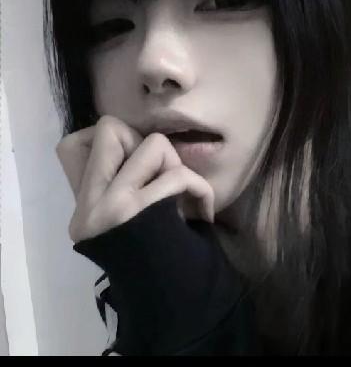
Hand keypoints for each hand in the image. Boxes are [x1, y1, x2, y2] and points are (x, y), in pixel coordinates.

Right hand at [55, 115, 214, 242]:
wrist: (171, 297)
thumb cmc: (158, 255)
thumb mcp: (128, 220)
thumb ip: (121, 184)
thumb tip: (140, 141)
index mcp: (83, 205)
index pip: (71, 144)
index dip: (109, 139)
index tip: (135, 159)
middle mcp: (88, 204)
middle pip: (111, 129)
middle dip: (148, 144)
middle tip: (163, 175)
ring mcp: (111, 207)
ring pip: (154, 145)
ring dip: (179, 166)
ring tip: (185, 194)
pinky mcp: (139, 213)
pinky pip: (178, 176)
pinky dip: (200, 189)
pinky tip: (203, 212)